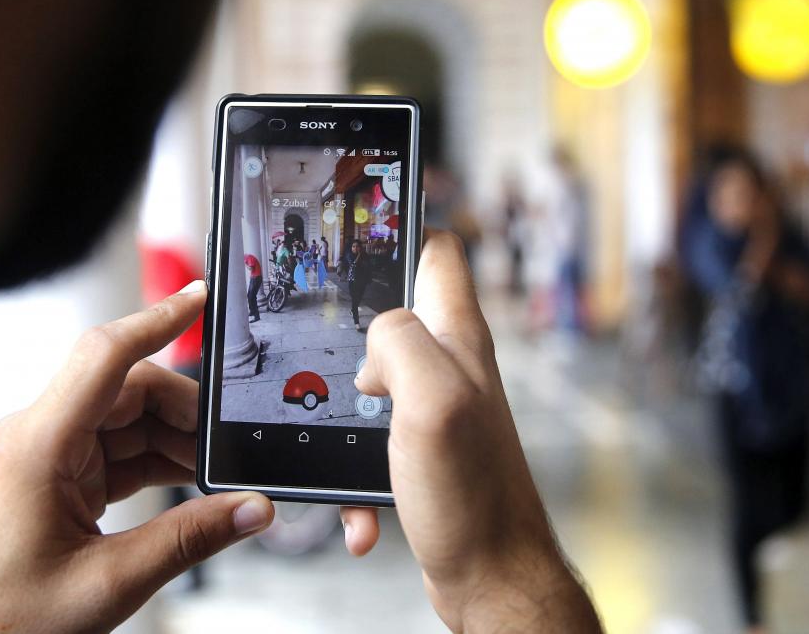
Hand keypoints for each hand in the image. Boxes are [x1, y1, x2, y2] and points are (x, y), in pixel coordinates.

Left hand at [0, 281, 274, 632]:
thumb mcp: (108, 583)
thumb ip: (189, 540)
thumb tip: (251, 508)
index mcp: (40, 445)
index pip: (106, 356)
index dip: (158, 321)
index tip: (200, 298)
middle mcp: (42, 437)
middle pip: (132, 389)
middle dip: (188, 413)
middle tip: (231, 446)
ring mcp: (52, 456)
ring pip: (133, 419)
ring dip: (179, 442)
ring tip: (216, 477)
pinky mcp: (62, 477)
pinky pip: (123, 449)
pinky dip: (162, 462)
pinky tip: (190, 486)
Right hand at [341, 231, 600, 631]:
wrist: (490, 576)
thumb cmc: (472, 497)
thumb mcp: (433, 401)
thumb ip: (401, 342)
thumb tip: (376, 334)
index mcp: (457, 340)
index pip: (438, 253)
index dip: (401, 231)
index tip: (359, 231)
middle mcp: (451, 366)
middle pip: (394, 314)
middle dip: (351, 332)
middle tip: (318, 350)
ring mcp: (437, 408)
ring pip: (372, 383)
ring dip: (344, 416)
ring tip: (345, 456)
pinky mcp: (422, 449)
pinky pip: (372, 443)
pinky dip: (357, 474)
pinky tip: (362, 509)